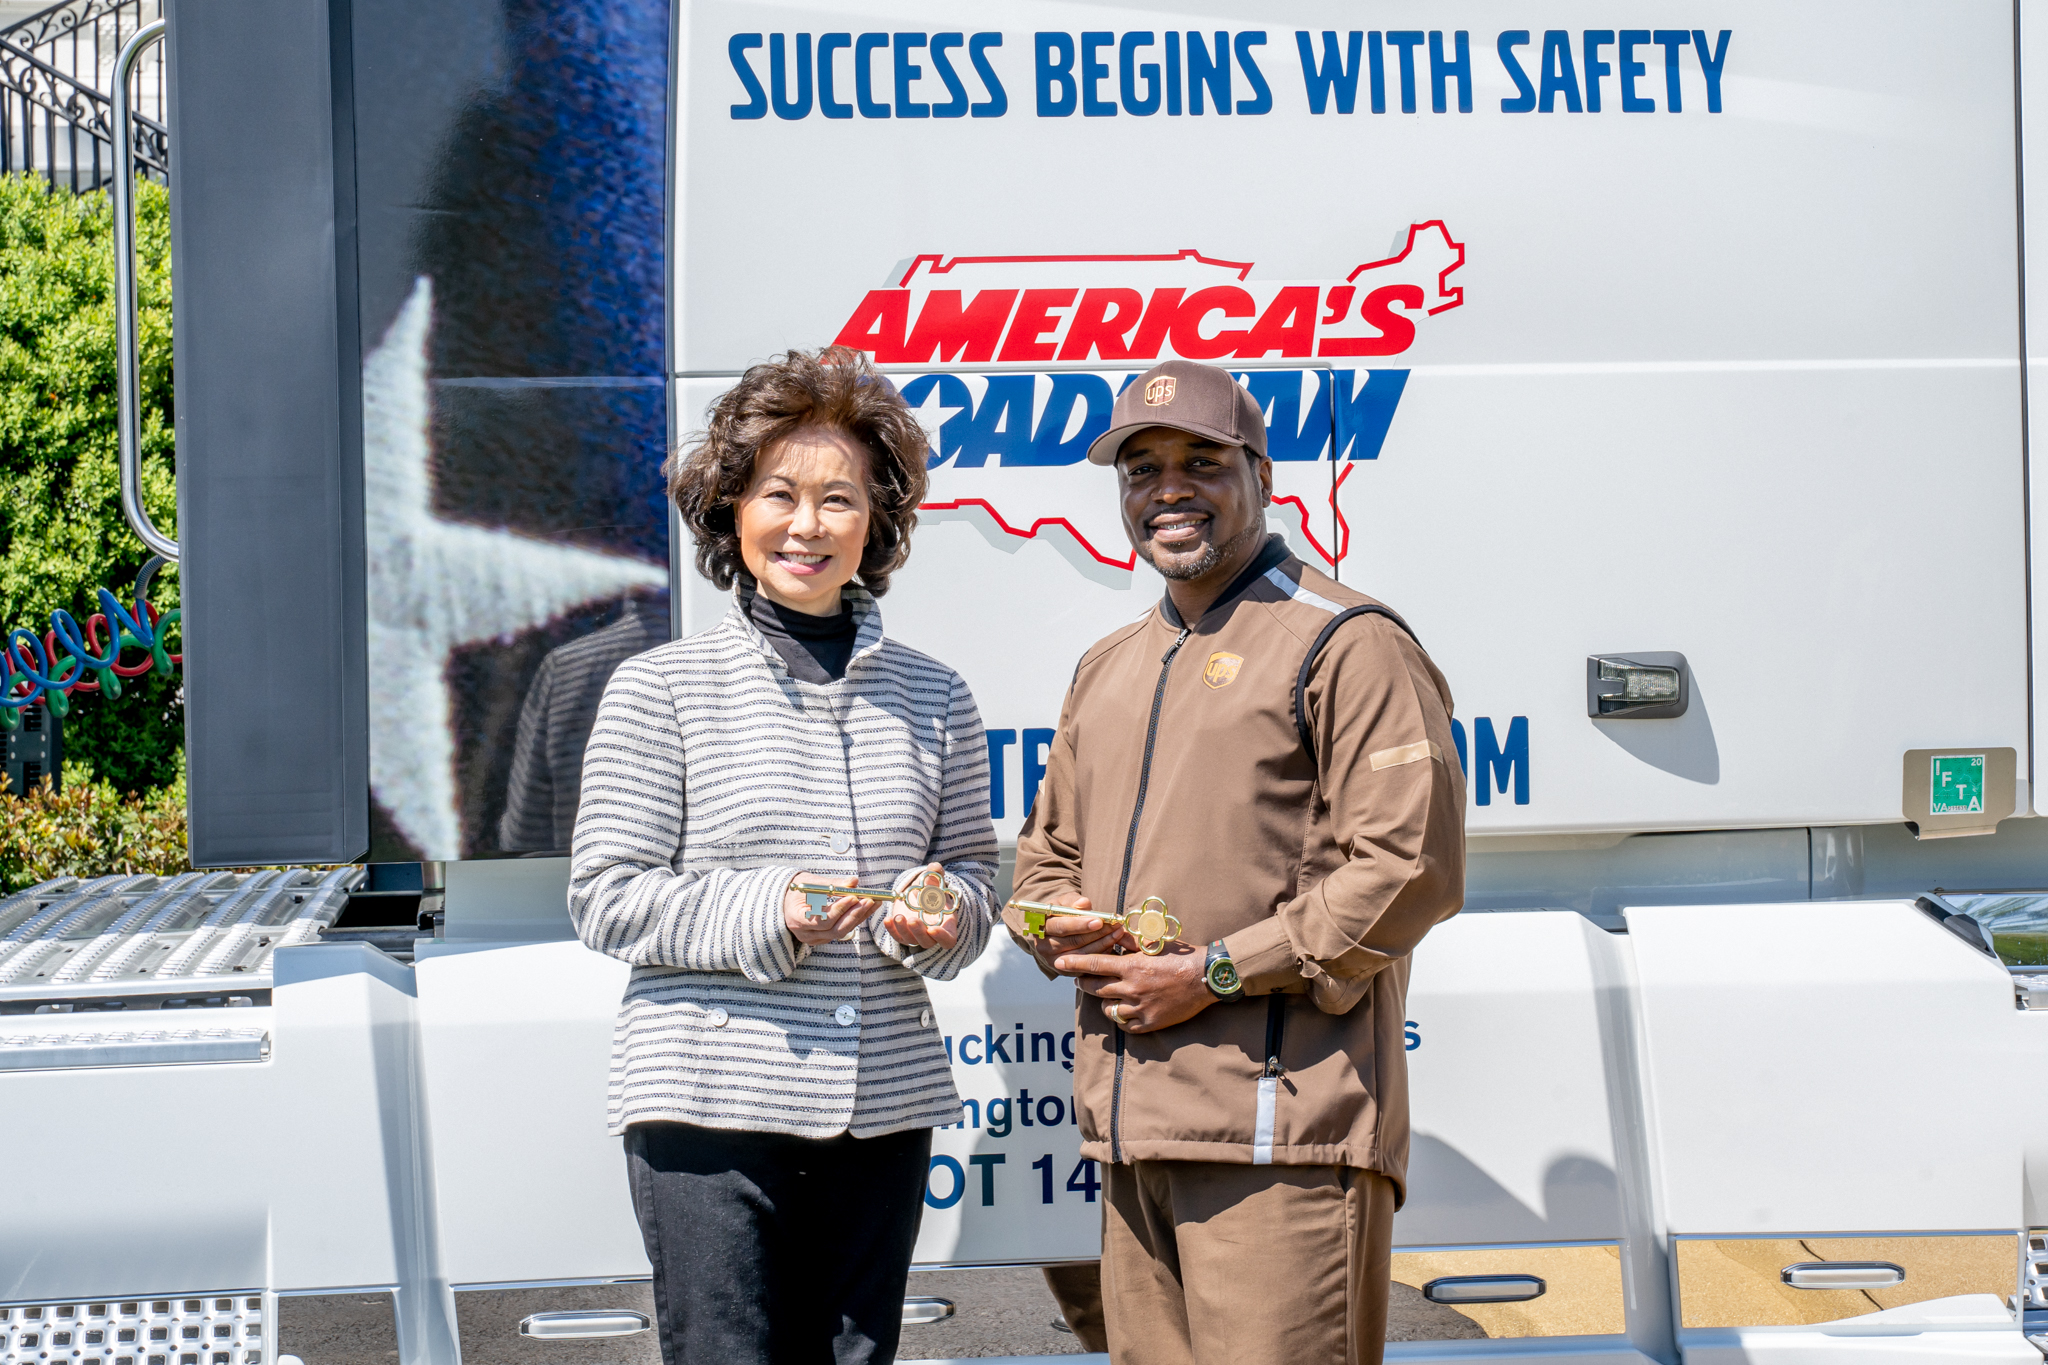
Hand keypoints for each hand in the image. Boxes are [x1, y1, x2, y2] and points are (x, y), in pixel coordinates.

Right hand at [783, 874, 876, 945]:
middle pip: (834, 930)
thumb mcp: (810, 882)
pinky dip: (856, 919)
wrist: (787, 902)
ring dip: (859, 917)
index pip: (821, 920)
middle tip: (869, 900)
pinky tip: (867, 908)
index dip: (838, 910)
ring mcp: (815, 939)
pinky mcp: (824, 938)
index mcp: (796, 919)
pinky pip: (842, 931)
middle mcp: (805, 934)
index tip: (852, 897)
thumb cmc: (798, 890)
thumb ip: (831, 884)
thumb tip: (854, 882)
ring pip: (841, 932)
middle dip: (853, 915)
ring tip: (873, 902)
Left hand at [880, 863, 960, 951]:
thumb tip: (934, 868)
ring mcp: (916, 935)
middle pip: (927, 941)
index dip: (942, 937)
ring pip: (911, 940)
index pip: (947, 939)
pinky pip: (897, 936)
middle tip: (913, 919)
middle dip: (919, 932)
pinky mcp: (903, 934)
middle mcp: (931, 934)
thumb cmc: (931, 890)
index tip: (933, 930)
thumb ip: (936, 875)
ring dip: (903, 930)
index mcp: (945, 924)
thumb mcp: (933, 882)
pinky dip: (891, 930)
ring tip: (898, 917)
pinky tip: (887, 919)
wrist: (918, 894)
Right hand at [1018, 894, 1135, 973]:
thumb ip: (1073, 901)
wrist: (1055, 932)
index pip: (1060, 927)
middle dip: (1096, 934)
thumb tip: (1084, 904)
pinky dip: (1100, 954)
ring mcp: (1054, 961)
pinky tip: (1112, 944)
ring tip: (1118, 932)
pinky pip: (1086, 965)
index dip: (1080, 924)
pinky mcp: (1065, 971)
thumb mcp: (1063, 903)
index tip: (1099, 920)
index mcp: (1040, 926)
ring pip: (1082, 954)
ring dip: (1103, 943)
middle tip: (1115, 926)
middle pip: (1072, 942)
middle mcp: (1044, 946)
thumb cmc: (1061, 913)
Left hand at [1057, 939, 1211, 1033]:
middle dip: (1083, 983)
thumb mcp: (1154, 945)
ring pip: (1108, 1009)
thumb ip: (1132, 946)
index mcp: (1132, 966)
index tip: (1059, 963)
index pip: (1094, 964)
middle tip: (1079, 981)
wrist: (1206, 977)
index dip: (1074, 964)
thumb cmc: (1181, 956)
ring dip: (1104, 1002)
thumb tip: (1115, 939)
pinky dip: (1121, 1019)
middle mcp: (1132, 987)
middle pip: (1095, 988)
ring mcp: (1140, 1007)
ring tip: (1107, 997)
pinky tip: (1124, 1012)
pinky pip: (1125, 1025)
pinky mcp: (1150, 1023)